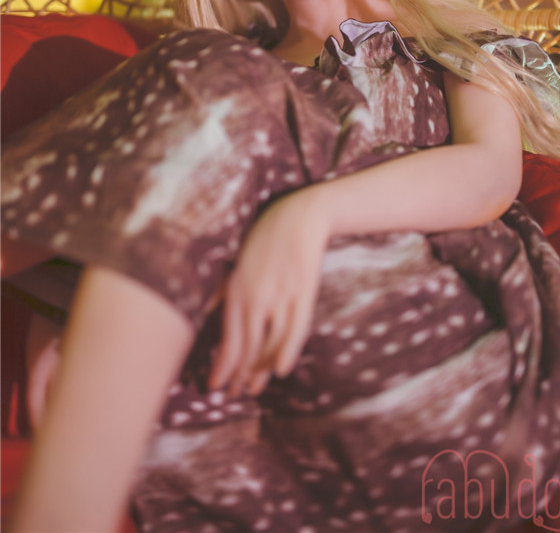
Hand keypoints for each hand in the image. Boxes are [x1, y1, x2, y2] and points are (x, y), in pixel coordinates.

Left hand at [209, 187, 329, 396]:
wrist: (301, 215)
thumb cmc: (266, 237)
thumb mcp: (238, 261)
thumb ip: (222, 288)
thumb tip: (205, 309)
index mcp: (237, 287)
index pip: (228, 336)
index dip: (222, 364)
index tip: (215, 385)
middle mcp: (256, 294)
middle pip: (246, 344)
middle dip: (239, 373)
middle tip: (235, 394)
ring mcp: (281, 294)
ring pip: (269, 341)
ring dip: (261, 368)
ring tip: (255, 388)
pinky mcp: (304, 292)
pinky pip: (295, 327)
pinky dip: (287, 350)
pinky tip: (280, 370)